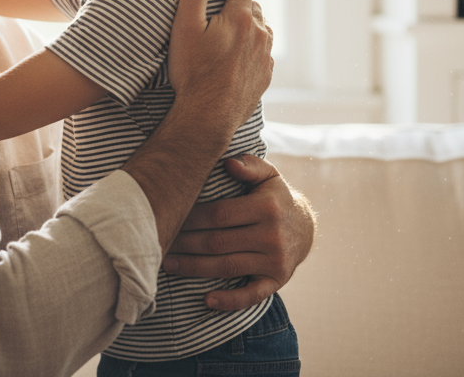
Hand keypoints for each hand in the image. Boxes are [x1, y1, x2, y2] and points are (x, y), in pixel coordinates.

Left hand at [164, 154, 315, 310]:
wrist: (305, 227)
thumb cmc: (274, 197)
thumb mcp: (268, 175)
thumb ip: (249, 166)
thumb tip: (227, 163)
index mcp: (267, 207)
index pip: (220, 214)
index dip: (191, 218)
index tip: (170, 216)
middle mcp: (272, 235)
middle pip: (218, 242)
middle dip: (185, 243)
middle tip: (159, 241)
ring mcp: (275, 261)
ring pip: (227, 267)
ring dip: (194, 268)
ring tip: (167, 264)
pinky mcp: (277, 281)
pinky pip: (252, 295)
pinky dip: (230, 300)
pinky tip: (207, 300)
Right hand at [167, 0, 272, 142]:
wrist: (207, 117)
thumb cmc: (193, 72)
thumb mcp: (186, 26)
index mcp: (241, 18)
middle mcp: (260, 35)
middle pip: (254, 7)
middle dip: (242, 0)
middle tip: (227, 0)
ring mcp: (265, 57)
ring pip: (262, 29)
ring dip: (251, 23)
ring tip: (235, 25)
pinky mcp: (265, 76)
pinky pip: (263, 53)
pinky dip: (254, 46)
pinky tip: (241, 52)